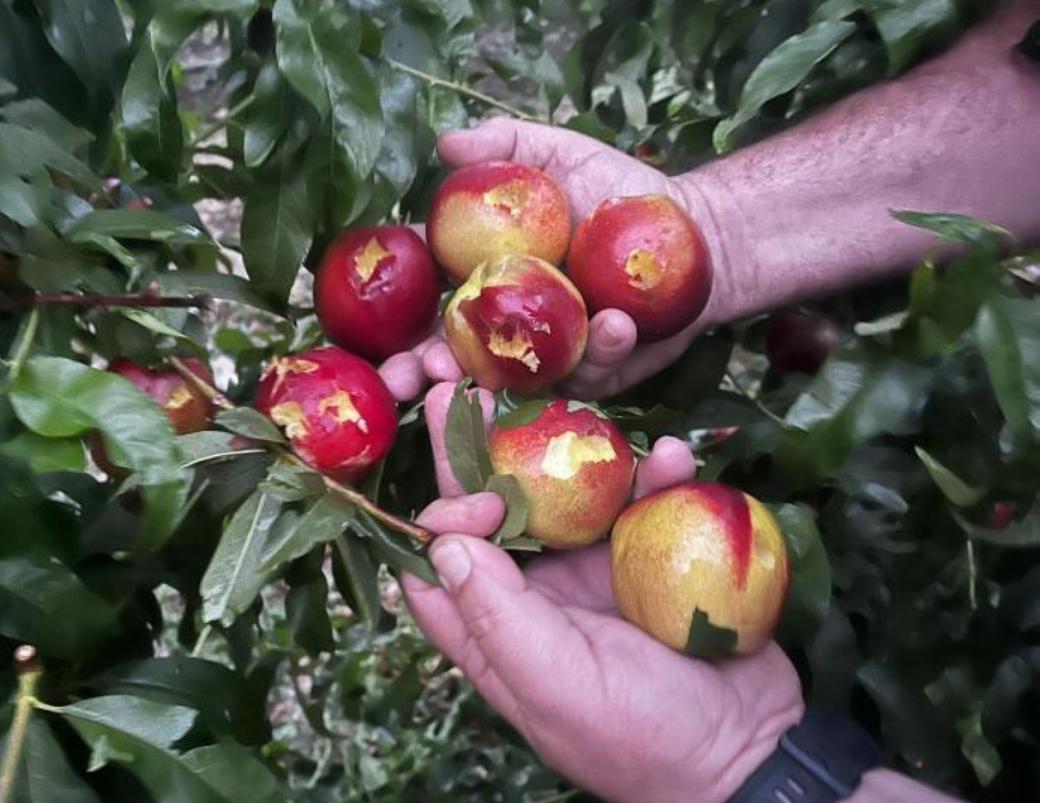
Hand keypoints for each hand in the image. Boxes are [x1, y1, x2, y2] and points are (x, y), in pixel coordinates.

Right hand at [379, 118, 734, 402]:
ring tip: (489, 377)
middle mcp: (513, 322)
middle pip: (456, 358)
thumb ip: (504, 146)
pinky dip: (603, 349)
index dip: (401, 331)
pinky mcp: (602, 370)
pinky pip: (595, 371)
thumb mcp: (557, 154)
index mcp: (487, 276)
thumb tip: (446, 142)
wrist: (694, 229)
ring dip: (500, 383)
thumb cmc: (616, 190)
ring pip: (518, 383)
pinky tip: (613, 323)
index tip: (385, 351)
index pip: (429, 304)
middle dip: (430, 377)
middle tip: (418, 381)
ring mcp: (556, 352)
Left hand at [401, 382, 803, 802]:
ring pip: (571, 495)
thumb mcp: (558, 683)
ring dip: (581, 452)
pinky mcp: (650, 558)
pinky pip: (643, 502)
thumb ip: (497, 614)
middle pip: (495, 513)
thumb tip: (442, 541)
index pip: (440, 566)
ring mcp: (593, 573)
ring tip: (588, 406)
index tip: (480, 499)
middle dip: (483, 451)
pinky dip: (659, 477)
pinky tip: (679, 457)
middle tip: (473, 386)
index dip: (442, 519)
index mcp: (497, 633)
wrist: (753, 751)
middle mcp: (535, 596)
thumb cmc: (643, 737)